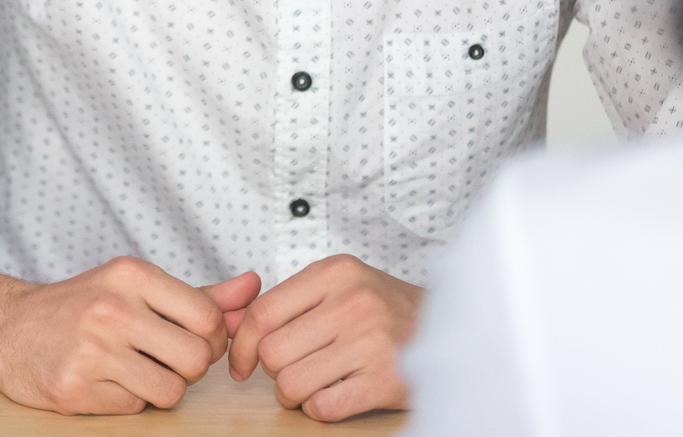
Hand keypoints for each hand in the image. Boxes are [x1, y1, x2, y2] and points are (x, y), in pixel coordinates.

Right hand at [0, 256, 260, 414]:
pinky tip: (108, 382)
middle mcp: (113, 309)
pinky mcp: (76, 388)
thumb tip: (254, 287)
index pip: (208, 316)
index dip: (211, 337)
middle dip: (190, 367)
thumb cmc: (80, 305)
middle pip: (196, 358)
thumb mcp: (136, 286)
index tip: (191, 338)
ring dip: (162, 389)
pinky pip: (135, 408)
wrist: (6, 328)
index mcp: (132, 276)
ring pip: (171, 390)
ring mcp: (92, 350)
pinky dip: (130, 401)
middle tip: (167, 359)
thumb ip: (200, 293)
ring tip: (137, 371)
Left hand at [228, 254, 419, 420]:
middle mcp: (353, 303)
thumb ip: (289, 300)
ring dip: (295, 394)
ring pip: (292, 384)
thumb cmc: (386, 309)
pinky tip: (336, 395)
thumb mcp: (341, 284)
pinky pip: (322, 408)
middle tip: (294, 369)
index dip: (243, 345)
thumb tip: (230, 326)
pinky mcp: (386, 380)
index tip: (243, 364)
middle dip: (274, 371)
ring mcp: (371, 342)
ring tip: (315, 384)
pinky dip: (320, 409)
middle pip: (273, 353)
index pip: (263, 313)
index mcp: (337, 273)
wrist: (452, 329)